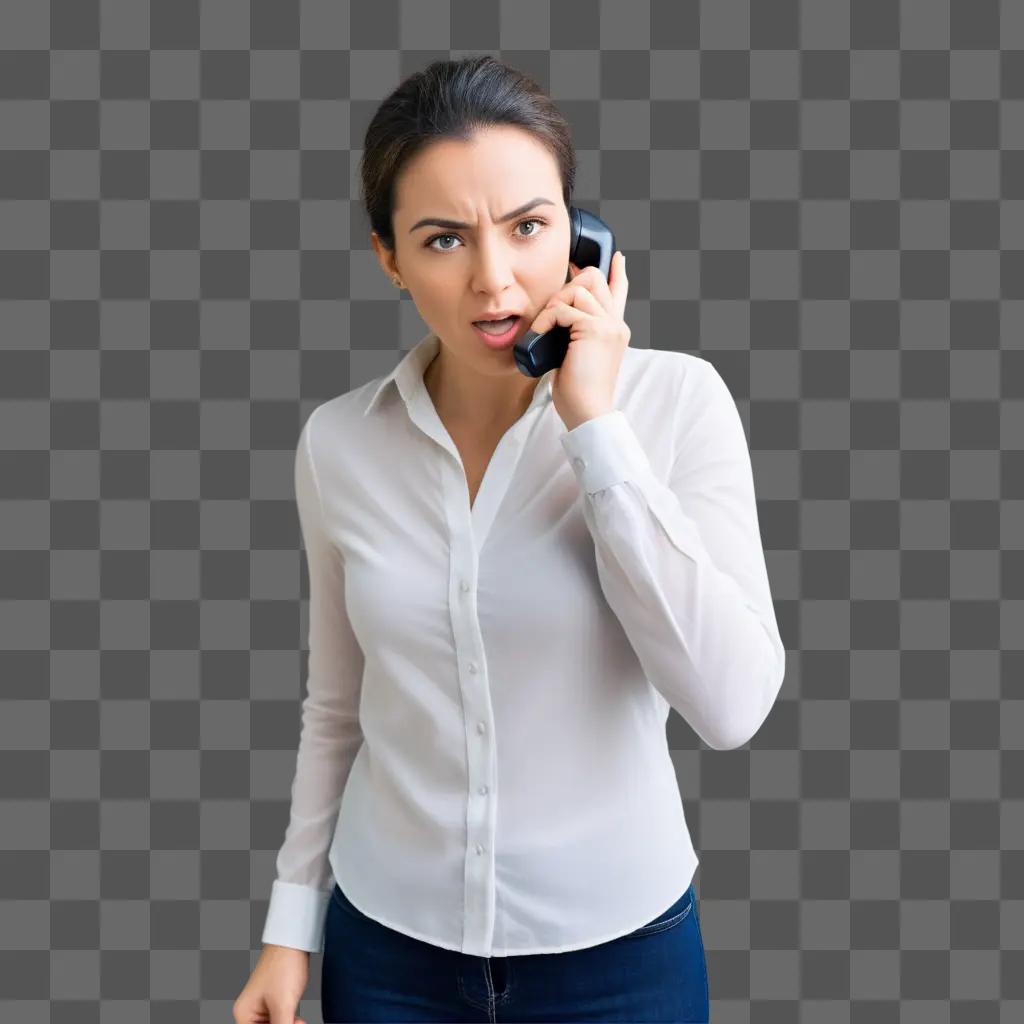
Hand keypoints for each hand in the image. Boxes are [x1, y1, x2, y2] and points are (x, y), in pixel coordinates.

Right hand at [233, 943, 309, 1023]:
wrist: (293, 940)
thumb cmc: (283, 966)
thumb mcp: (283, 1005)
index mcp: (244, 1014)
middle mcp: (250, 1011)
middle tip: (298, 1022)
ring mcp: (262, 1006)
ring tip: (299, 1020)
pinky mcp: (275, 1000)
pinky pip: (281, 1019)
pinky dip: (290, 1021)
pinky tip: (298, 1018)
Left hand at [528, 250, 630, 430]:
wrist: (587, 412)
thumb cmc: (578, 391)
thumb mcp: (576, 355)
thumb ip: (575, 334)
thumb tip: (558, 314)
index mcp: (615, 329)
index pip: (620, 291)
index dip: (617, 272)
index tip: (616, 258)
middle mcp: (616, 323)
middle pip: (595, 279)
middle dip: (567, 286)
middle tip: (551, 312)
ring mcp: (608, 325)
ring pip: (578, 289)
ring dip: (554, 305)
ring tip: (545, 328)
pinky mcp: (595, 330)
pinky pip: (563, 309)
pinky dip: (546, 319)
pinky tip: (540, 335)